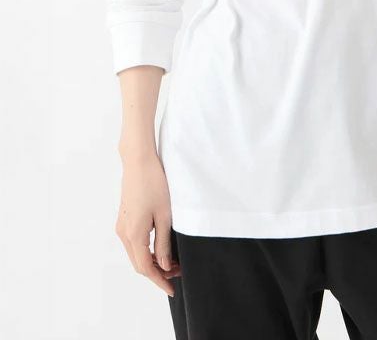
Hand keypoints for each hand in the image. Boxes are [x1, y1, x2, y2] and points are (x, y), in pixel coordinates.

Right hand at [115, 146, 180, 296]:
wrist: (138, 162)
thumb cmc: (154, 184)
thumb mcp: (165, 215)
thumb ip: (163, 242)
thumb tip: (163, 265)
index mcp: (134, 234)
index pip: (145, 268)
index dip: (159, 281)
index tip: (172, 290)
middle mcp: (123, 233)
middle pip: (139, 263)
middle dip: (158, 272)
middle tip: (178, 273)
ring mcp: (121, 225)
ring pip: (135, 254)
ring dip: (152, 261)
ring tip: (173, 262)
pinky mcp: (124, 218)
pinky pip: (133, 243)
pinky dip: (146, 251)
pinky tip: (160, 248)